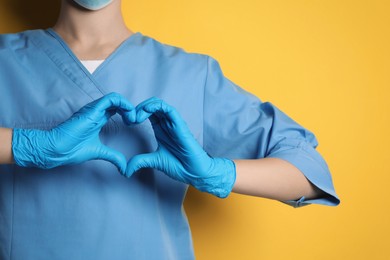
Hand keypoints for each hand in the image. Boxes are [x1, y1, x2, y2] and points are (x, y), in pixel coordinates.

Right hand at [12, 93, 134, 173]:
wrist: (57, 150)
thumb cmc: (71, 149)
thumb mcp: (99, 152)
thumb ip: (113, 157)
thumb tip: (124, 167)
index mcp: (98, 119)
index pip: (116, 108)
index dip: (127, 113)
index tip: (133, 124)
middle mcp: (96, 112)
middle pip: (118, 102)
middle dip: (130, 109)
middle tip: (135, 120)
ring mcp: (94, 109)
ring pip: (115, 98)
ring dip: (128, 106)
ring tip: (132, 118)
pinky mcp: (92, 110)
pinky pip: (110, 99)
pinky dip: (123, 104)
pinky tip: (128, 114)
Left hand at [125, 97, 235, 197]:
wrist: (193, 172)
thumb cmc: (179, 165)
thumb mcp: (154, 161)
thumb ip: (140, 161)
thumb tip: (126, 169)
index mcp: (160, 130)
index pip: (148, 113)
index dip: (136, 113)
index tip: (127, 122)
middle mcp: (166, 124)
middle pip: (152, 106)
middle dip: (138, 108)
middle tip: (129, 118)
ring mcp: (173, 123)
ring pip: (159, 104)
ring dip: (145, 106)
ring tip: (136, 115)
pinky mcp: (180, 125)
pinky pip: (169, 110)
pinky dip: (157, 106)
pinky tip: (146, 111)